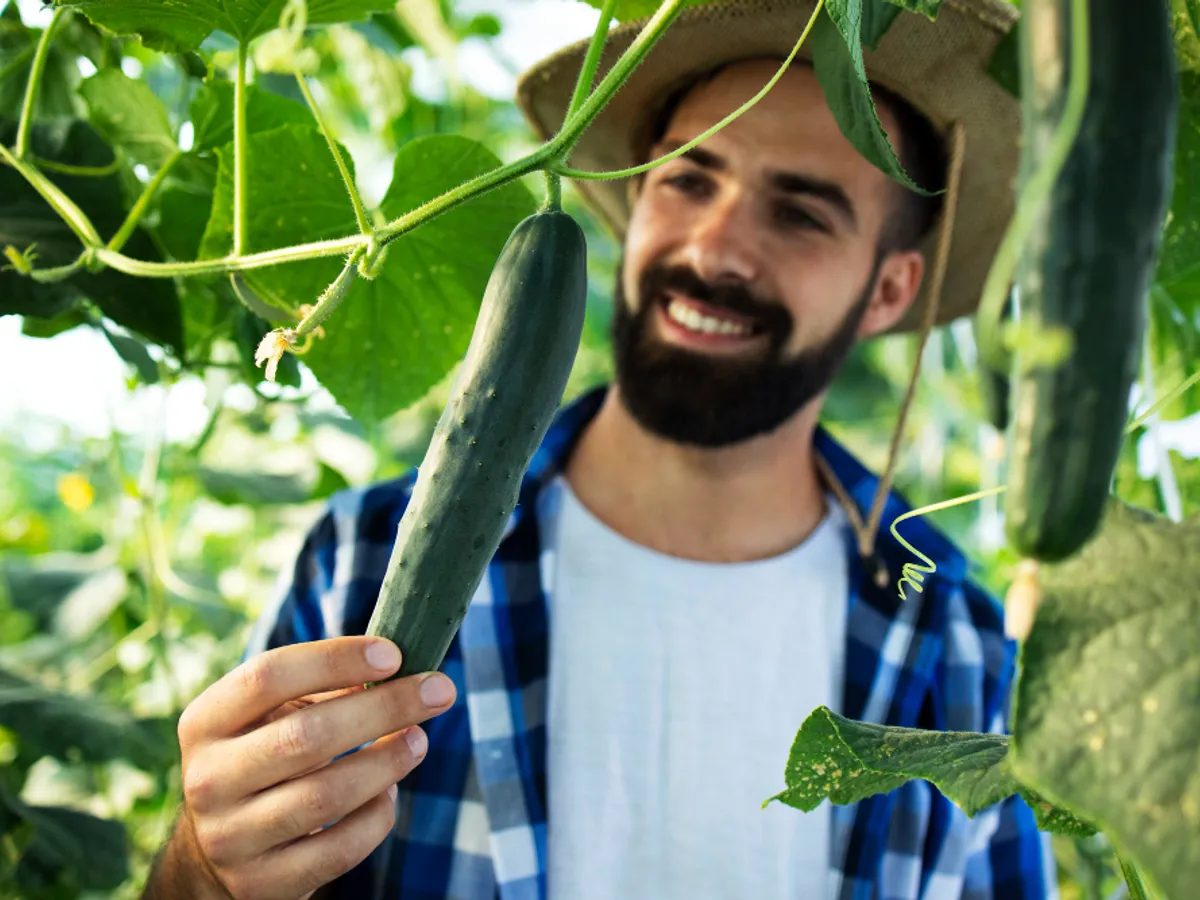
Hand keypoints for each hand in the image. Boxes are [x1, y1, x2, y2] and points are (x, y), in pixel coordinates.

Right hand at [161, 636, 456, 899]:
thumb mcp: (271, 716)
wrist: (218, 847)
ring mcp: (229, 837)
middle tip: (438, 691)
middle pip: (305, 736)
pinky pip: (336, 850)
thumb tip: (397, 669)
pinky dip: (375, 817)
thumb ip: (322, 689)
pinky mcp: (260, 883)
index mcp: (206, 722)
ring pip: (325, 796)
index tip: (393, 654)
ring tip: (418, 740)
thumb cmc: (265, 757)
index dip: (335, 660)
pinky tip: (389, 793)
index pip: (268, 677)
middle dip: (384, 708)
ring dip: (386, 762)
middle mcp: (207, 779)